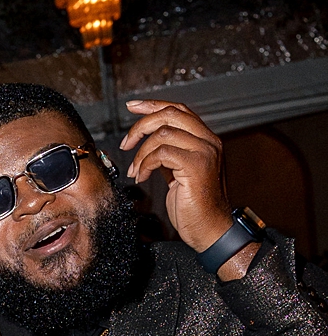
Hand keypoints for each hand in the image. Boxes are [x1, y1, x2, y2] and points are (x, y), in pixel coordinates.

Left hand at [120, 99, 235, 255]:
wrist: (210, 230)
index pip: (179, 110)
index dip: (153, 105)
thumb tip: (148, 142)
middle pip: (170, 115)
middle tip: (125, 143)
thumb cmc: (194, 207)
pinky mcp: (197, 165)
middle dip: (141, 126)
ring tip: (136, 170)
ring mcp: (205, 151)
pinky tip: (141, 177)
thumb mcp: (179, 173)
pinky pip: (162, 153)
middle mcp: (208, 141)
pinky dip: (145, 163)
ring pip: (163, 134)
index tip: (132, 106)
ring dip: (141, 152)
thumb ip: (169, 155)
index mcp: (205, 140)